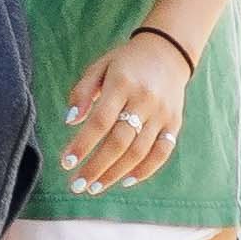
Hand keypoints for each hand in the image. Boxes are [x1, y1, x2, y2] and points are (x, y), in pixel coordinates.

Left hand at [58, 26, 198, 191]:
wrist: (168, 52)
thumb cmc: (125, 62)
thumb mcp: (99, 67)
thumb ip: (82, 92)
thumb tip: (69, 121)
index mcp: (122, 84)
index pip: (100, 121)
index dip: (83, 144)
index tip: (66, 163)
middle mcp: (144, 100)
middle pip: (119, 142)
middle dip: (96, 167)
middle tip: (77, 185)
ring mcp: (162, 113)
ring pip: (139, 151)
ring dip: (115, 173)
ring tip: (94, 187)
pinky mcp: (174, 123)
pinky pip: (162, 152)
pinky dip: (145, 170)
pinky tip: (125, 181)